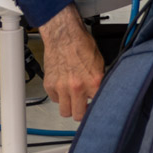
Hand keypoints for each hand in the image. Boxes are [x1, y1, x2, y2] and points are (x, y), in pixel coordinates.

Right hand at [41, 6, 104, 121]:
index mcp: (93, 82)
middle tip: (84, 108)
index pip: (98, 106)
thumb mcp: (100, 63)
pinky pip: (55, 99)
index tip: (98, 108)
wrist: (64, 36)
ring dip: (69, 107)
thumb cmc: (82, 45)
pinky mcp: (49, 85)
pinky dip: (59, 97)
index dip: (98, 106)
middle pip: (78, 116)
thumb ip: (100, 81)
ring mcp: (61, 88)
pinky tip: (64, 88)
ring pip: (64, 111)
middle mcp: (77, 87)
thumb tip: (102, 92)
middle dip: (82, 113)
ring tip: (73, 99)